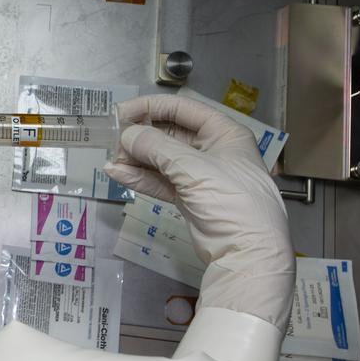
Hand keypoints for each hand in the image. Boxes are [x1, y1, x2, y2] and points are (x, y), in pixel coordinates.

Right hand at [103, 95, 294, 333]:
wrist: (247, 253)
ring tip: (112, 161)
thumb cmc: (230, 201)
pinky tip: (117, 175)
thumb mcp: (193, 168)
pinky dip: (140, 178)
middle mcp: (213, 150)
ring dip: (137, 159)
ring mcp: (201, 176)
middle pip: (170, 134)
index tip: (120, 113)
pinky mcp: (190, 198)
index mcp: (224, 133)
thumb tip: (126, 135)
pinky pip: (161, 181)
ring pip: (162, 159)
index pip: (182, 109)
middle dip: (141, 137)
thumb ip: (156, 147)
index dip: (150, 108)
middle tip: (113, 141)